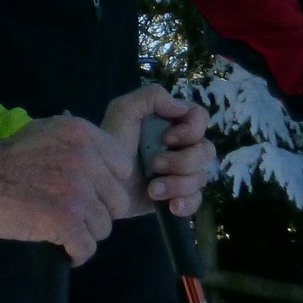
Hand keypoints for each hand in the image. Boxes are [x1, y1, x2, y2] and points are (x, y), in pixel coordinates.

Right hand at [0, 114, 134, 264]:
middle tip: (71, 215)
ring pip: (103, 226)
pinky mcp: (66, 220)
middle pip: (116, 200)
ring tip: (60, 231)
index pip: (122, 167)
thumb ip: (77, 145)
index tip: (87, 192)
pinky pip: (86, 247)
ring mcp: (78, 191)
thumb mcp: (45, 133)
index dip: (106, 184)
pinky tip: (62, 249)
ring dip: (83, 233)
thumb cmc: (5, 160)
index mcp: (82, 134)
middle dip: (96, 211)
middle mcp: (86, 159)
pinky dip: (75, 253)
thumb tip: (101, 167)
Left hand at [101, 83, 214, 217]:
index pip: (201, 118)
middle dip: (182, 161)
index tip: (167, 138)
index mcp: (172, 123)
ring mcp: (181, 173)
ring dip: (178, 184)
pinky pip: (196, 201)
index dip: (191, 129)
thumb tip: (181, 107)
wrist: (97, 181)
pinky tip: (171, 206)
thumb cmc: (109, 142)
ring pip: (201, 178)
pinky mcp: (176, 196)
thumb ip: (151, 97)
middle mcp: (181, 147)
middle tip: (154, 165)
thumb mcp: (123, 110)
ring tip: (152, 190)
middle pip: (206, 151)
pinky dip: (186, 204)